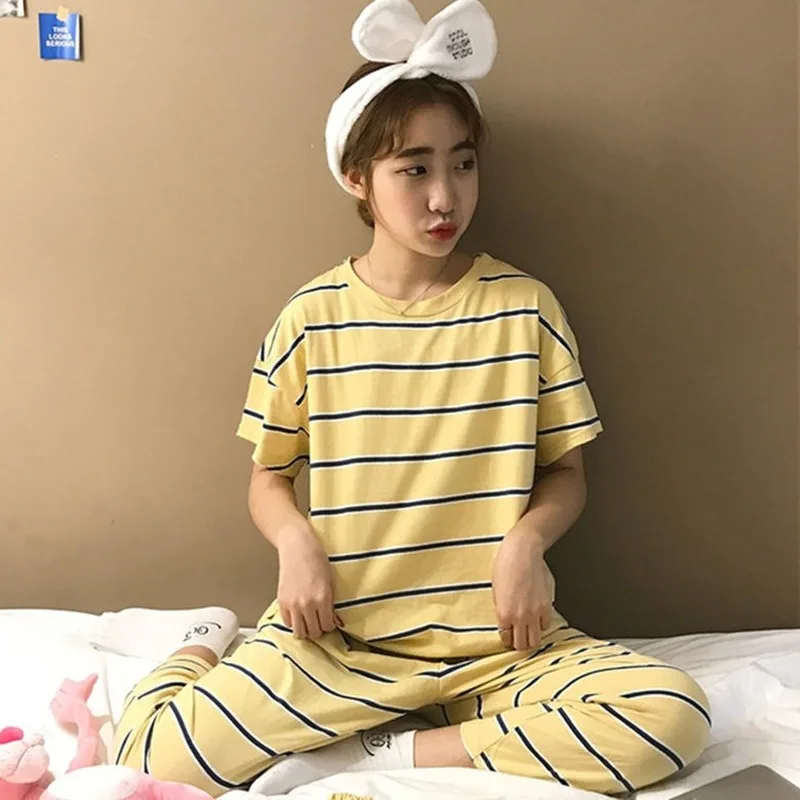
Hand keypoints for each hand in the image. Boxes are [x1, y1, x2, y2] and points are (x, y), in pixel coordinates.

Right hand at [276, 524, 342, 639]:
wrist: (298, 547)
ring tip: (308, 621)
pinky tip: (298, 614)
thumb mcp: (331, 581)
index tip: (328, 621)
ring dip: (305, 629)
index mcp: (322, 598)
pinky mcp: (281, 601)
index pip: (327, 626)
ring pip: (299, 632)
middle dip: (318, 629)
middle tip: (319, 621)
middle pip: (313, 632)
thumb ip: (332, 603)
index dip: (329, 625)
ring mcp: (293, 604)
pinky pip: (287, 623)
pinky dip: (293, 622)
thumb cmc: (317, 560)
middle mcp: (307, 604)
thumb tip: (335, 621)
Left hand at [492, 526, 553, 650]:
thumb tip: (508, 618)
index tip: (507, 636)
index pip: (506, 638)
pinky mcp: (547, 605)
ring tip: (528, 632)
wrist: (523, 551)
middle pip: (523, 645)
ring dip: (532, 638)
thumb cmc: (505, 565)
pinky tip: (537, 618)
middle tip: (518, 639)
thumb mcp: (496, 589)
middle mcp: (520, 617)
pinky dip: (542, 624)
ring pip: (536, 640)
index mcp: (503, 614)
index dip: (506, 639)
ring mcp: (535, 612)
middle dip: (519, 644)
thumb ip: (503, 608)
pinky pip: (546, 624)